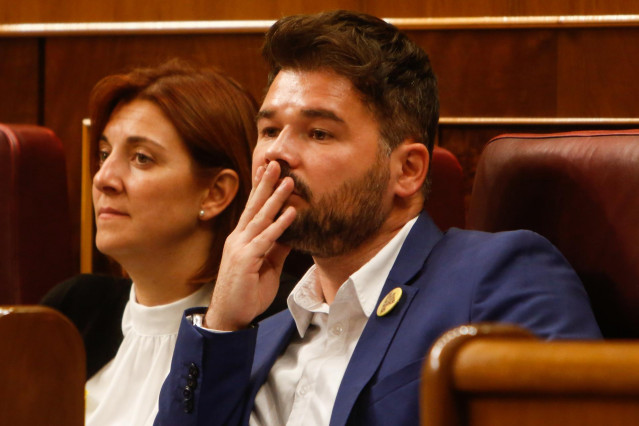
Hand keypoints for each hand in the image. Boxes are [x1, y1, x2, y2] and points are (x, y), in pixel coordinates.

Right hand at [204, 161, 296, 329]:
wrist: (230, 316)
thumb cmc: (247, 291)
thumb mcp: (267, 266)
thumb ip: (276, 248)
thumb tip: (290, 232)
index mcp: (243, 239)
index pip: (253, 209)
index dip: (261, 189)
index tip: (268, 170)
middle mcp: (239, 238)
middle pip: (255, 206)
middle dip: (266, 184)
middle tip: (276, 163)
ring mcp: (241, 248)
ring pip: (261, 218)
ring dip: (276, 199)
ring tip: (289, 182)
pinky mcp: (246, 260)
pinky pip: (265, 239)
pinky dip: (279, 226)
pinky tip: (291, 213)